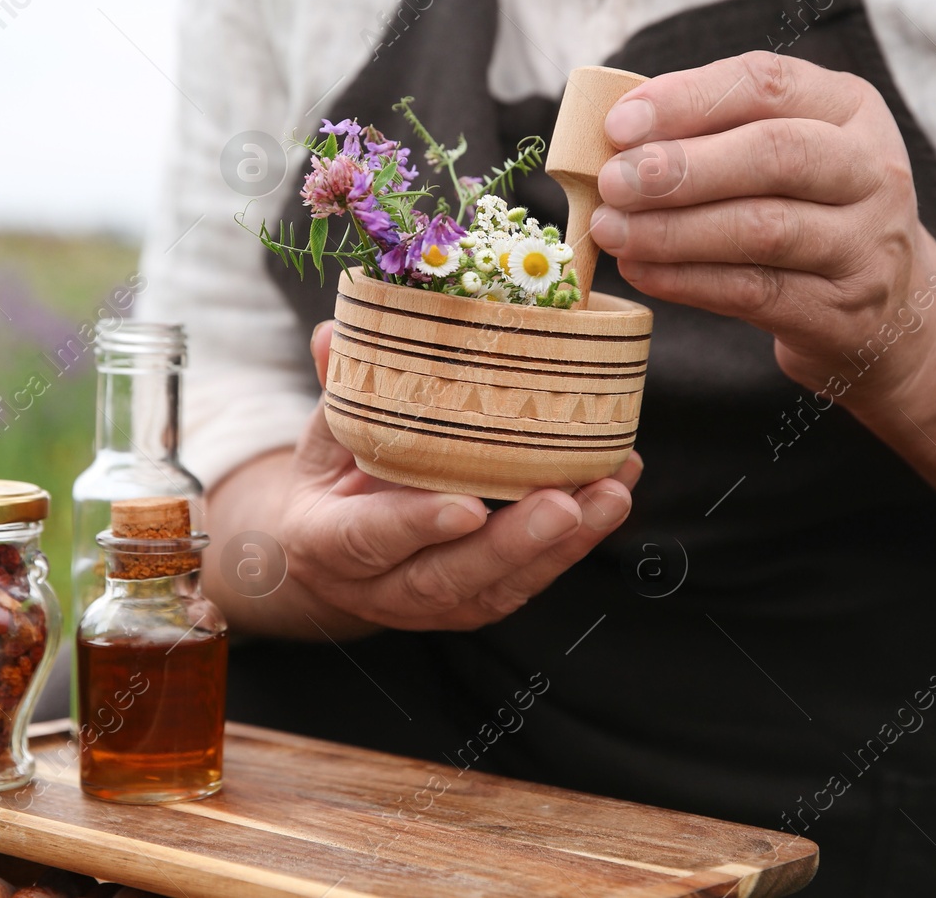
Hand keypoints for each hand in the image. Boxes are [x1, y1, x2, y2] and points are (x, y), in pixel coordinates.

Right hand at [276, 323, 640, 631]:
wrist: (333, 555)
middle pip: (450, 576)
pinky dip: (577, 542)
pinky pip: (530, 580)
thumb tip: (335, 330)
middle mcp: (382, 588)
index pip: (369, 539)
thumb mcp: (322, 438)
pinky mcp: (479, 602)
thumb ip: (337, 390)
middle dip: (513, 544)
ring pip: (501, 586)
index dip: (416, 524)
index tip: (466, 506)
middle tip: (564, 504)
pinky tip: (613, 495)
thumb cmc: (331, 482)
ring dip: (563, 544)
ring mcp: (435, 604)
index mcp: (326, 543)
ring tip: (610, 494)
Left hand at [587, 50, 935, 402]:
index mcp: (851, 109)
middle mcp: (871, 170)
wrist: (893, 311)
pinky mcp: (843, 311)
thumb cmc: (811, 212)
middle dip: (680, 168)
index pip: (767, 84)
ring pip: (762, 228)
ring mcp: (866, 245)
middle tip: (612, 183)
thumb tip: (617, 138)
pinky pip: (754, 291)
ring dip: (672, 230)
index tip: (619, 124)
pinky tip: (641, 270)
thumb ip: (716, 134)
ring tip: (611, 231)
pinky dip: (687, 280)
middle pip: (773, 154)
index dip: (687, 100)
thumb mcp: (788, 154)